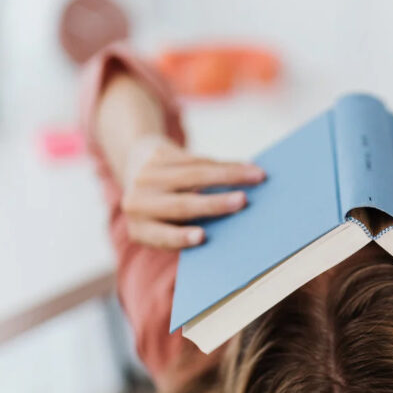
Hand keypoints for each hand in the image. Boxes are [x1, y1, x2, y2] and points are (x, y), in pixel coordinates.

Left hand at [120, 136, 265, 248]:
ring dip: (230, 176)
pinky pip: (198, 160)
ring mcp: (147, 176)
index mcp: (139, 229)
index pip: (161, 236)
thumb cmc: (163, 210)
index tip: (202, 236)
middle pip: (181, 205)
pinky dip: (226, 164)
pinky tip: (246, 166)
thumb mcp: (164, 225)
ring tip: (256, 177)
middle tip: (243, 202)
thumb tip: (232, 219)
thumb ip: (188, 227)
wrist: (135, 166)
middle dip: (214, 204)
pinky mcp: (159, 155)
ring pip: (194, 174)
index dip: (181, 237)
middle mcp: (138, 203)